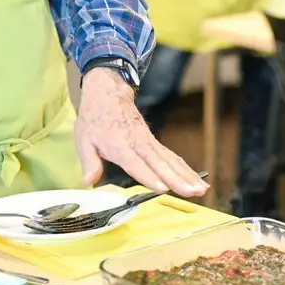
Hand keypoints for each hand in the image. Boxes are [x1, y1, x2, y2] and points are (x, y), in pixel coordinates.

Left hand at [75, 68, 208, 195]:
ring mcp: (149, 142)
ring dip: (187, 175)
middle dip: (177, 179)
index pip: (137, 164)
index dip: (149, 176)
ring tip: (202, 189)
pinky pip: (172, 157)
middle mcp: (138, 144)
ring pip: (171, 161)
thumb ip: (89, 161)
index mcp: (119, 145)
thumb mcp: (83, 138)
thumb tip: (89, 181)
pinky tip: (197, 180)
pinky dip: (186, 169)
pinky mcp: (154, 143)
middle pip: (160, 164)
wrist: (108, 92)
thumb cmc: (95, 117)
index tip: (163, 188)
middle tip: (192, 192)